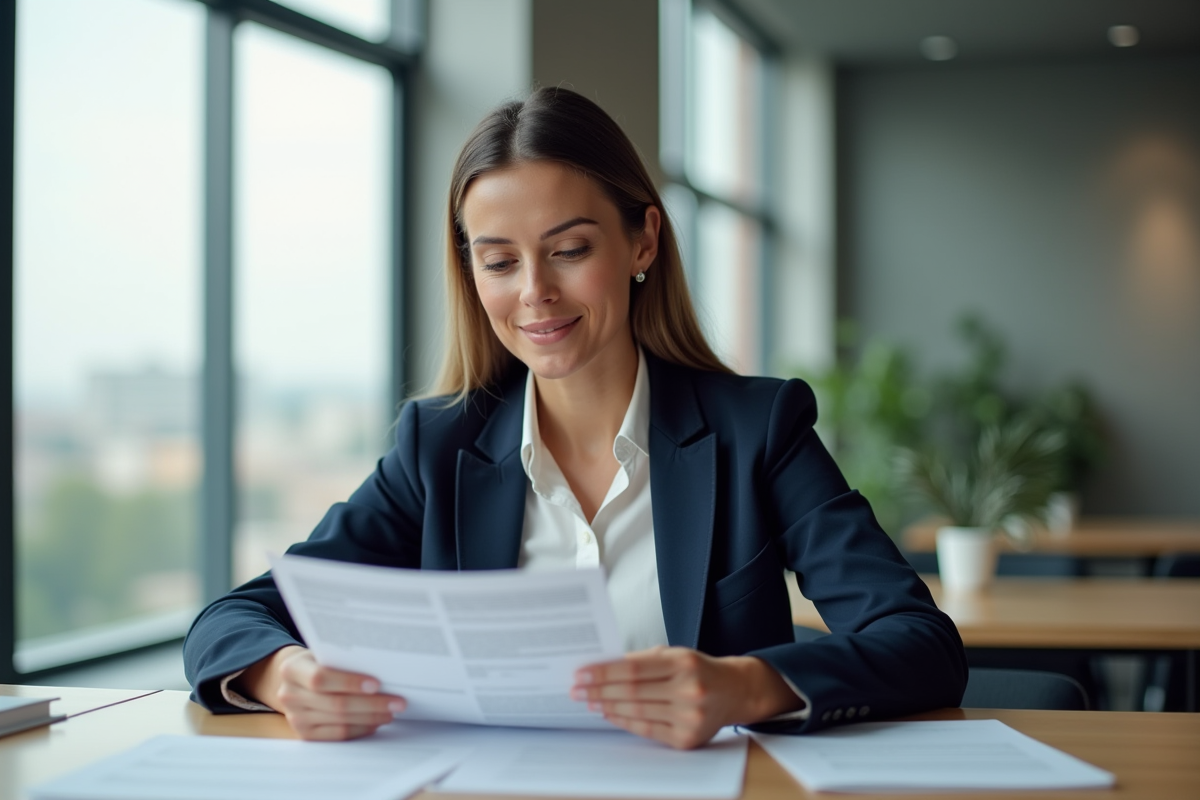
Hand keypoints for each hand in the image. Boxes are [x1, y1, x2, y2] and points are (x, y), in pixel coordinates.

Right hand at [236, 645, 406, 740]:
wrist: (294, 679)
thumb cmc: (318, 661)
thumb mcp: (324, 652)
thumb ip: (343, 658)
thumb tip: (382, 667)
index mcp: (292, 669)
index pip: (320, 678)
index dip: (349, 682)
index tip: (377, 684)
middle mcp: (289, 695)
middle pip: (335, 704)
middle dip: (371, 704)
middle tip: (397, 702)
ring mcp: (295, 718)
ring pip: (340, 722)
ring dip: (371, 718)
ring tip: (391, 712)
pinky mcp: (305, 734)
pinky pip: (338, 735)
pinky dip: (360, 729)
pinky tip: (375, 722)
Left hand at [570, 646, 804, 749]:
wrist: (735, 691)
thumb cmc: (698, 670)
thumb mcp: (675, 654)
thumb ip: (643, 661)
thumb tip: (602, 669)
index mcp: (683, 662)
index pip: (633, 668)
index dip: (603, 672)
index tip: (581, 673)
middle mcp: (689, 690)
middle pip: (631, 692)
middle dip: (599, 690)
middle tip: (577, 689)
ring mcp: (690, 717)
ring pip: (637, 712)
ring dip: (607, 707)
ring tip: (589, 701)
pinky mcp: (687, 739)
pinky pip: (647, 730)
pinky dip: (624, 721)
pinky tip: (609, 714)